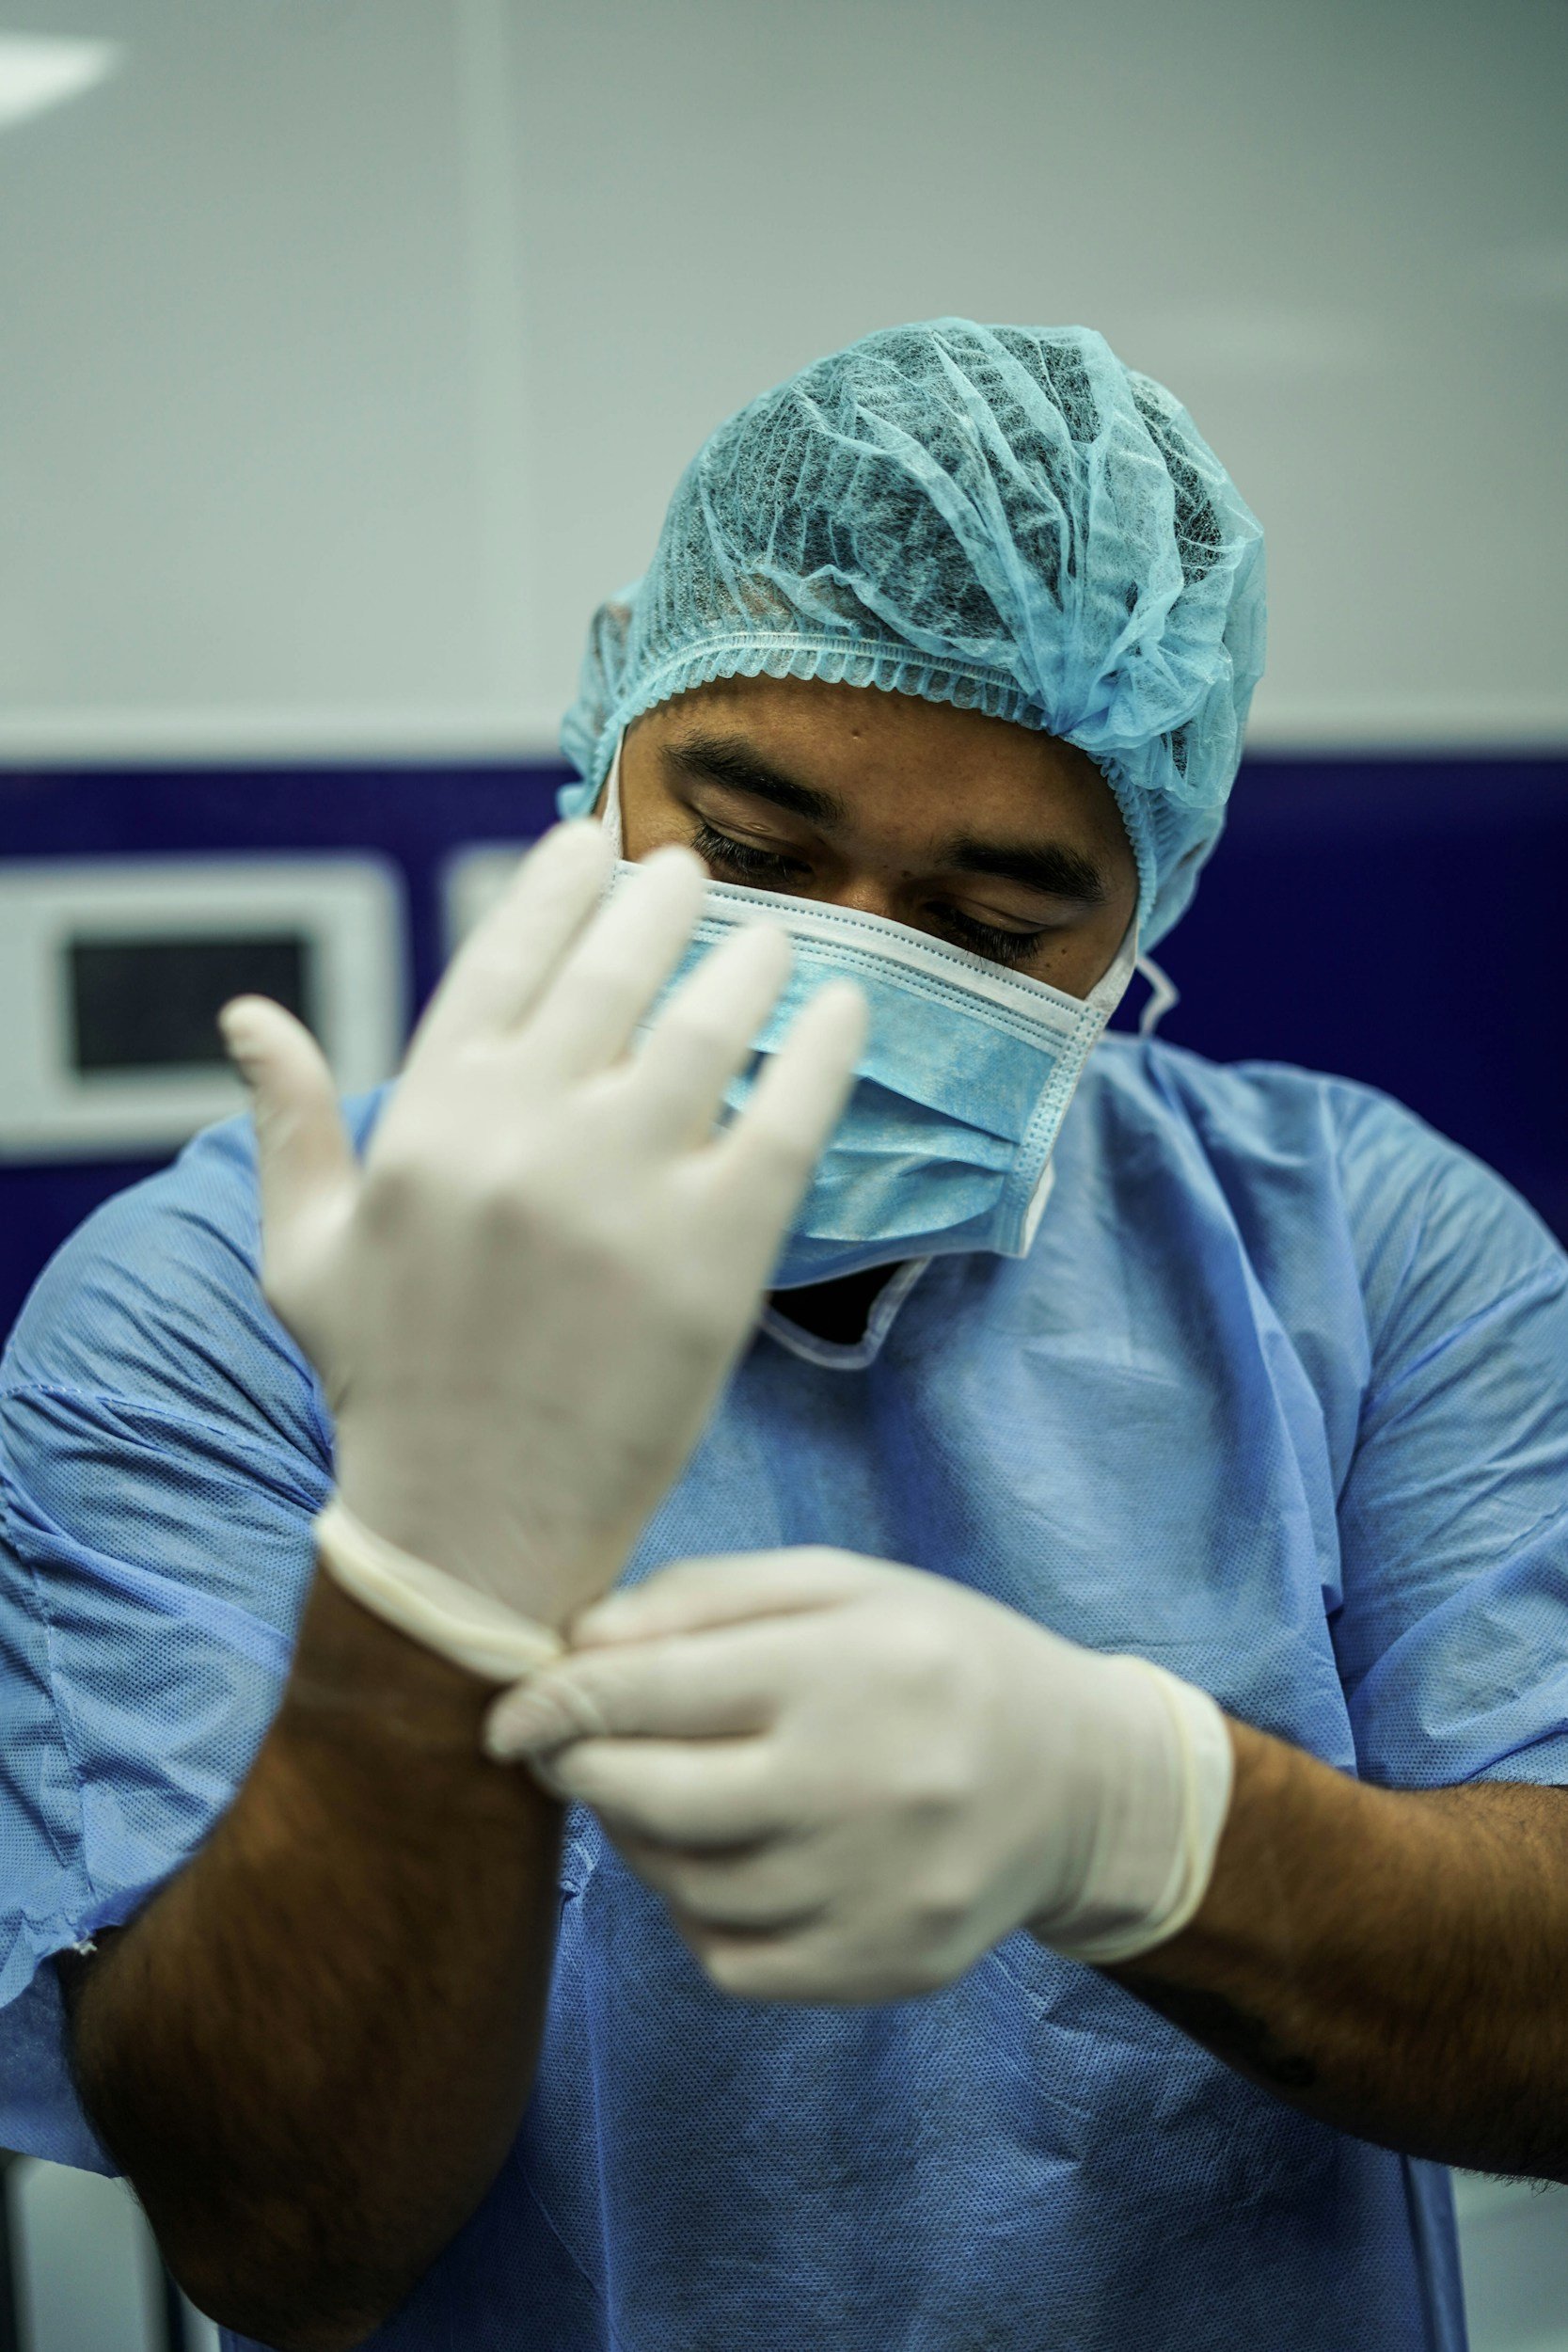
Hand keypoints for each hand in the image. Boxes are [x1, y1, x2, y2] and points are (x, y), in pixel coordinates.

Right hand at [220, 824, 865, 1629]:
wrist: (472, 1531)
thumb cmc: (389, 1386)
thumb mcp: (306, 1252)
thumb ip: (289, 1125)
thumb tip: (248, 1014)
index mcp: (427, 1120)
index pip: (501, 958)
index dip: (552, 886)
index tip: (588, 838)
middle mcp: (523, 1136)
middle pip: (614, 972)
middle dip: (661, 902)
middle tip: (694, 871)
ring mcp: (623, 1193)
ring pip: (708, 1030)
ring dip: (749, 961)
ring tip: (776, 937)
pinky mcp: (714, 1258)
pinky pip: (787, 1121)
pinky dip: (822, 1054)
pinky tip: (845, 1010)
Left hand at [485, 1547, 1224, 2001]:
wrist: (1082, 1781)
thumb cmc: (940, 1658)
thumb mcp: (840, 1584)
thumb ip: (706, 1598)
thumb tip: (576, 1644)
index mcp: (843, 1668)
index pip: (647, 1690)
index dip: (554, 1702)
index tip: (509, 1714)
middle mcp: (858, 1785)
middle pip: (647, 1797)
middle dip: (581, 1770)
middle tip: (567, 1750)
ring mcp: (870, 1891)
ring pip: (680, 1884)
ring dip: (641, 1838)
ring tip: (671, 1792)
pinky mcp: (878, 1967)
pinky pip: (728, 1955)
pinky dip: (700, 1909)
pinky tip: (731, 1857)